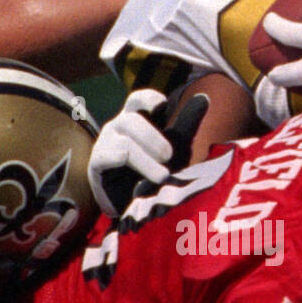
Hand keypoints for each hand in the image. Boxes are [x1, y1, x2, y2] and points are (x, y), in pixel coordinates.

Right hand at [89, 89, 208, 216]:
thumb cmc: (152, 171)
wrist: (134, 206)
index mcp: (135, 119)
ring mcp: (105, 144)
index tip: (163, 106)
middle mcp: (118, 127)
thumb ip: (185, 123)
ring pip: (125, 142)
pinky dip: (130, 167)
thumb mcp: (174, 146)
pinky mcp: (97, 164)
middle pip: (132, 119)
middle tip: (169, 156)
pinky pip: (112, 157)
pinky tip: (140, 183)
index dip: (148, 99)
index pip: (138, 99)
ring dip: (147, 160)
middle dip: (153, 138)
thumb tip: (204, 97)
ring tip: (162, 176)